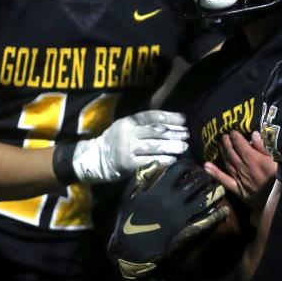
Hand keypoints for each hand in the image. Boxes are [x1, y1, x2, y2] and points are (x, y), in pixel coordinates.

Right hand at [72, 110, 188, 182]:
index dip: (170, 117)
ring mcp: (127, 148)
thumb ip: (143, 124)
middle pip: (156, 130)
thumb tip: (170, 124)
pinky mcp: (127, 163)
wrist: (95, 159)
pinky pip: (148, 161)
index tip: (184, 120)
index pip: (152, 116)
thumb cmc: (115, 142)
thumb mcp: (125, 127)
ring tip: (184, 147)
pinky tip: (172, 160)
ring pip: (154, 145)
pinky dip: (162, 160)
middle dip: (174, 132)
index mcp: (128, 121)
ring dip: (171, 146)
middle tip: (186, 135)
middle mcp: (128, 132)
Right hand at [107, 160, 228, 279]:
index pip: (179, 170)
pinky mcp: (186, 230)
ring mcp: (182, 216)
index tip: (191, 166)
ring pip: (204, 200)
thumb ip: (141, 177)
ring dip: (214, 193)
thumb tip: (156, 163)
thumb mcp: (129, 196)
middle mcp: (173, 200)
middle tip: (209, 175)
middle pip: (196, 183)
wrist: (132, 250)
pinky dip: (216, 215)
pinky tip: (224, 211)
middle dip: (205, 177)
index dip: (188, 165)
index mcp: (159, 190)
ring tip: (220, 188)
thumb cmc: (128, 221)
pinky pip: (205, 220)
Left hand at [205, 130, 275, 212]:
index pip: (240, 143)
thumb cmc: (281, 178)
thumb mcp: (277, 159)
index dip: (235, 136)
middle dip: (227, 142)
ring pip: (227, 162)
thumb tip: (253, 134)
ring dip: (223, 153)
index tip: (233, 131)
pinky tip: (206, 166)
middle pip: (231, 151)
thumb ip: (263, 147)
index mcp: (252, 157)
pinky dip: (215, 172)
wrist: (278, 200)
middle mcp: (242, 166)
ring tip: (221, 146)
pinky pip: (224, 179)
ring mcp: (238, 178)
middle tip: (224, 136)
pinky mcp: (237, 189)